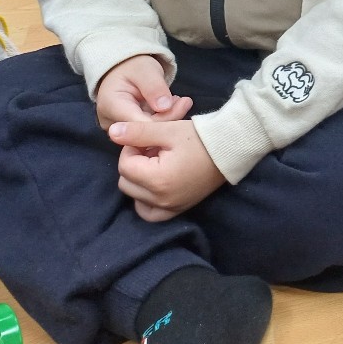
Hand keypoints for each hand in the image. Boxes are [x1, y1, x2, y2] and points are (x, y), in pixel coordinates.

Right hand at [95, 55, 191, 129]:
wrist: (122, 69)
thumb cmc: (132, 66)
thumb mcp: (144, 70)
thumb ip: (154, 87)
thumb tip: (164, 107)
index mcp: (111, 106)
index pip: (139, 123)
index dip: (163, 119)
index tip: (183, 104)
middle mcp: (112, 122)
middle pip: (145, 129)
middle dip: (169, 117)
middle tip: (187, 101)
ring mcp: (121, 128)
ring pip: (149, 131)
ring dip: (168, 117)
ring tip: (183, 101)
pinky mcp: (130, 129)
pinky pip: (149, 128)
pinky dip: (164, 117)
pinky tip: (174, 105)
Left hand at [110, 119, 225, 221]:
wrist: (231, 149)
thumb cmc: (201, 138)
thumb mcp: (168, 130)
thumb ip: (138, 132)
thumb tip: (112, 131)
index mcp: (157, 180)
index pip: (125, 166)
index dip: (132, 148)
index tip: (148, 139)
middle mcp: (161, 200)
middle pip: (126, 182)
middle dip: (135, 164)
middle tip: (153, 150)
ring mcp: (170, 208)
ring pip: (135, 197)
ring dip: (138, 181)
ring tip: (155, 165)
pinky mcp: (178, 210)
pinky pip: (150, 213)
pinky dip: (147, 200)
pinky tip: (155, 184)